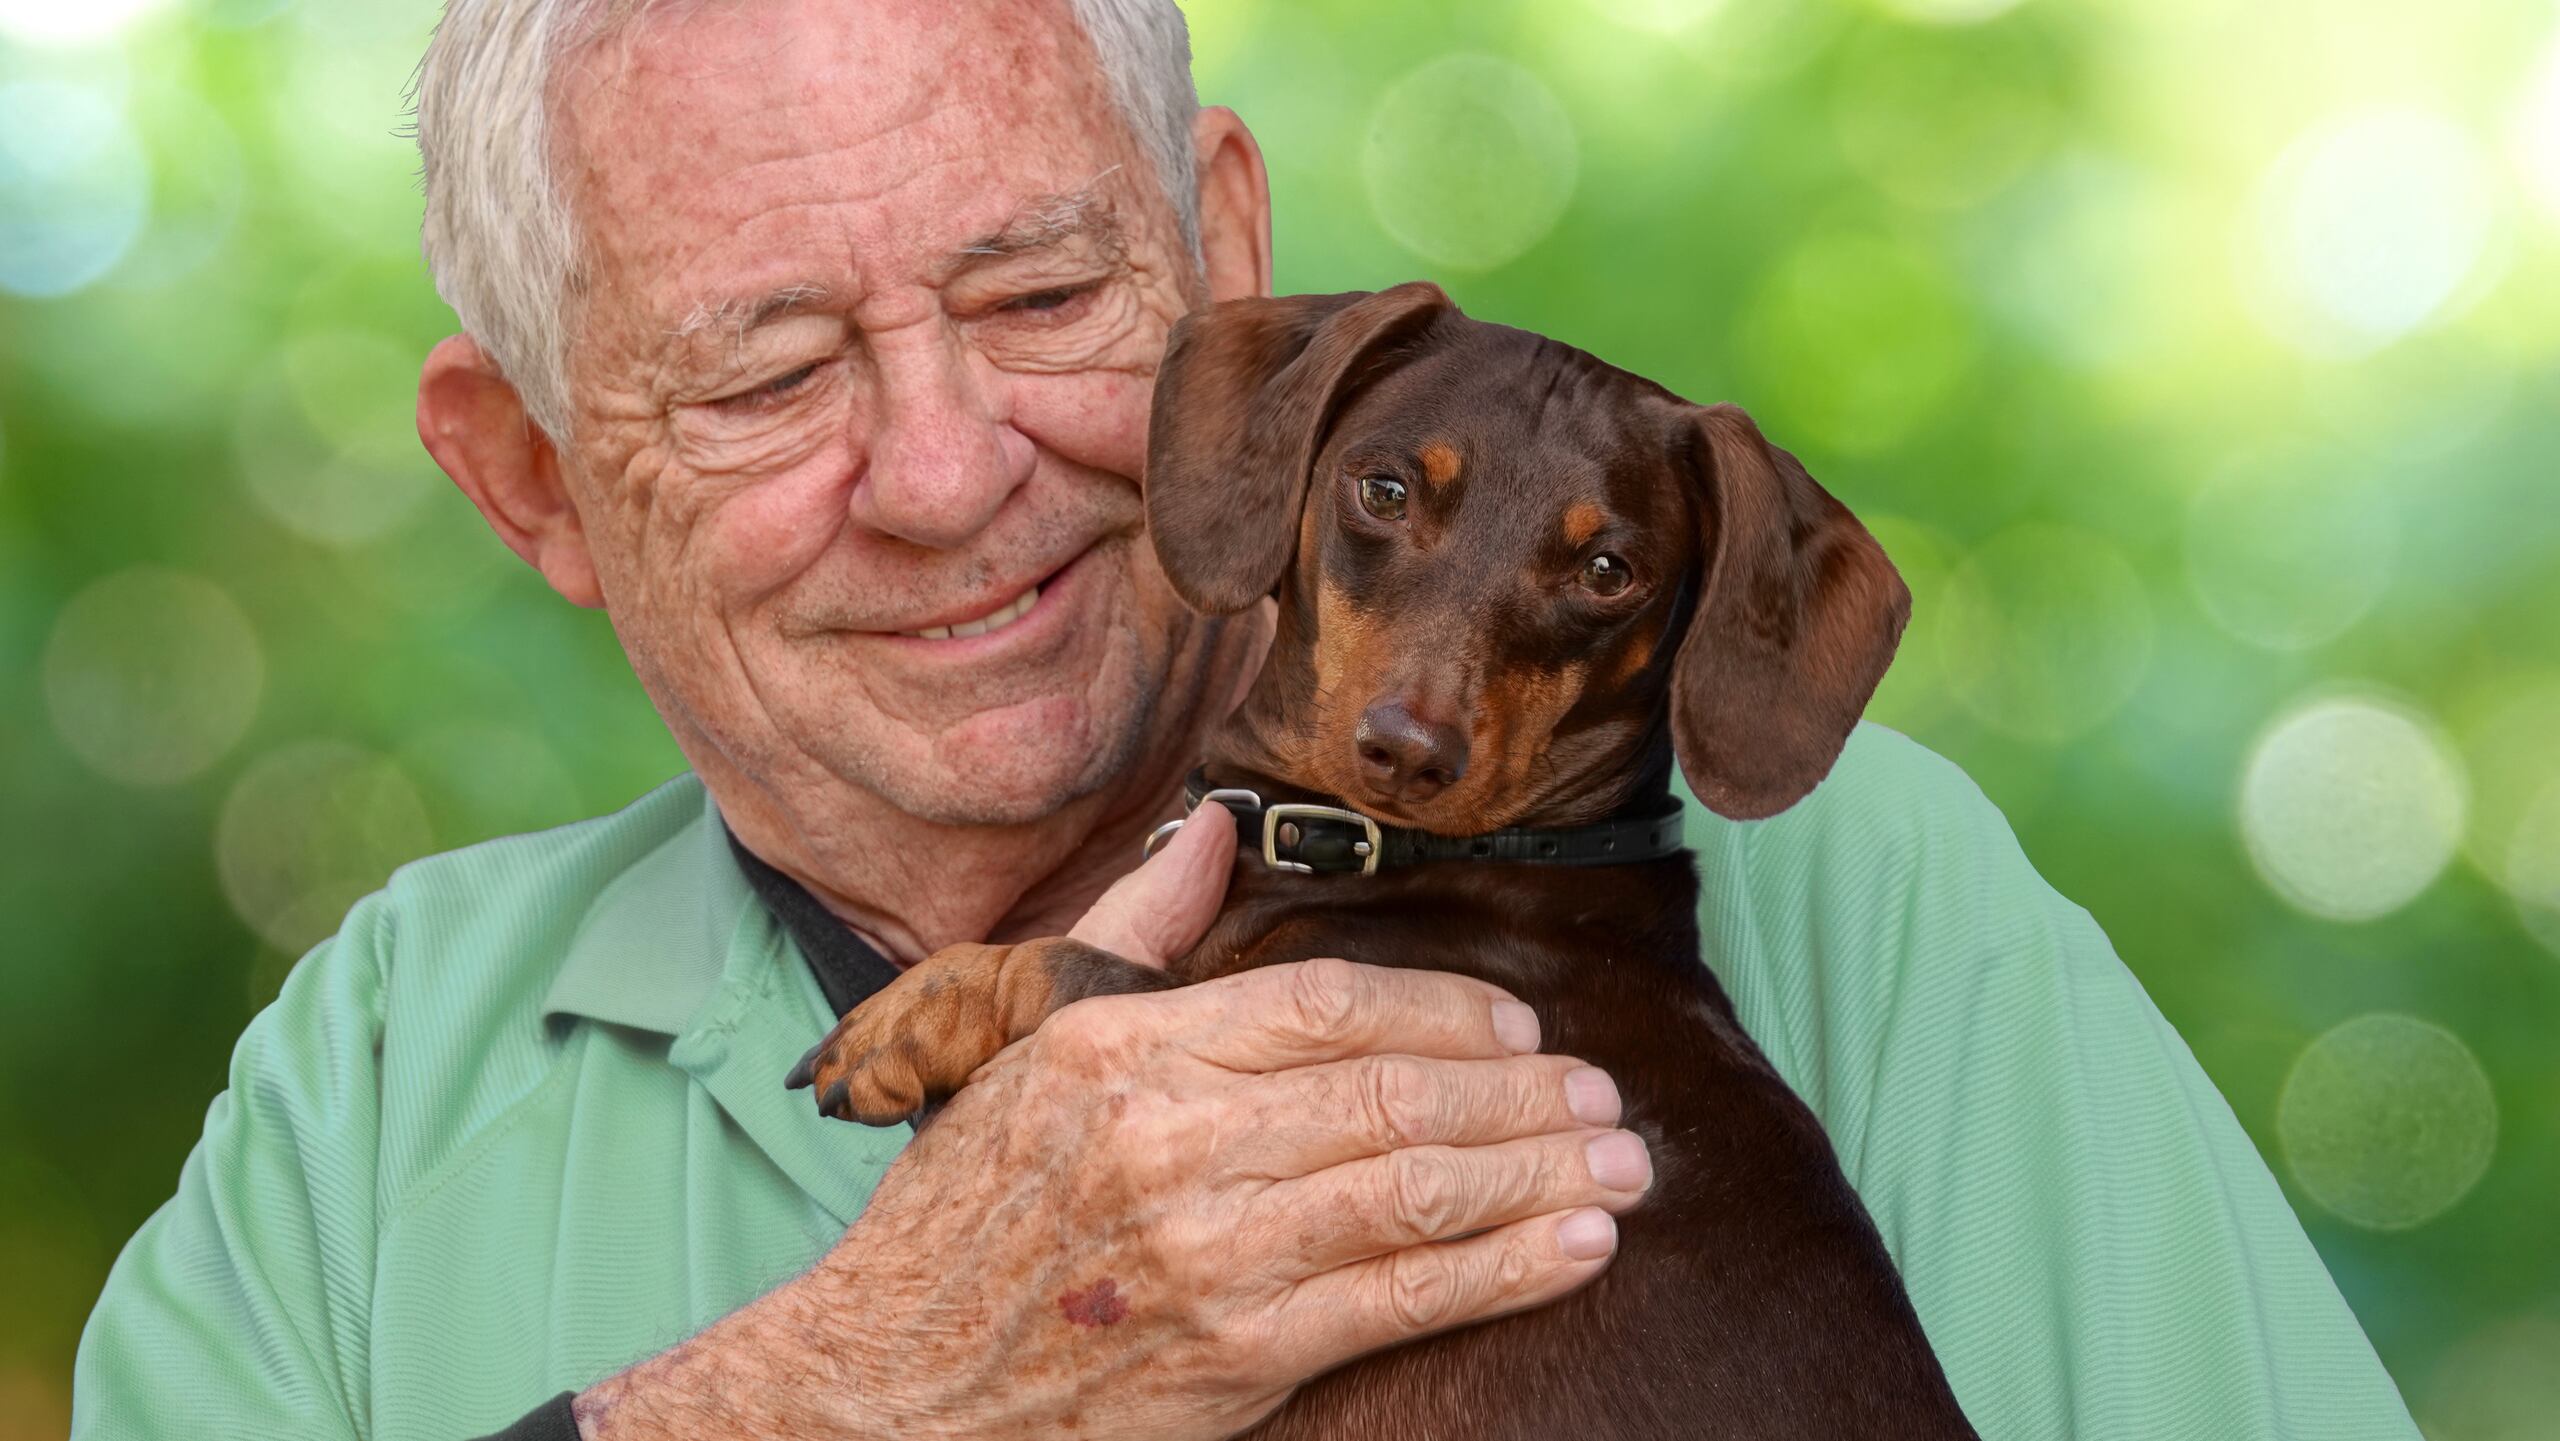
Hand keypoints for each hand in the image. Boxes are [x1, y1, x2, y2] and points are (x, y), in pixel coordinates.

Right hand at [573, 819, 1648, 1439]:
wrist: (884, 1394)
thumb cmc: (962, 1220)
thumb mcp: (1026, 1052)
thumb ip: (1135, 934)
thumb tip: (1214, 830)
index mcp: (1120, 1050)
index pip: (1323, 1002)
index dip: (1443, 1009)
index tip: (1519, 1023)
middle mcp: (1166, 1138)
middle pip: (1390, 1093)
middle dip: (1521, 1094)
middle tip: (1606, 1097)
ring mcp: (1203, 1250)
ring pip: (1412, 1191)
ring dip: (1538, 1176)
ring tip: (1625, 1170)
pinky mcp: (1231, 1354)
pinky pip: (1396, 1300)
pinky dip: (1499, 1271)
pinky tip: (1572, 1251)